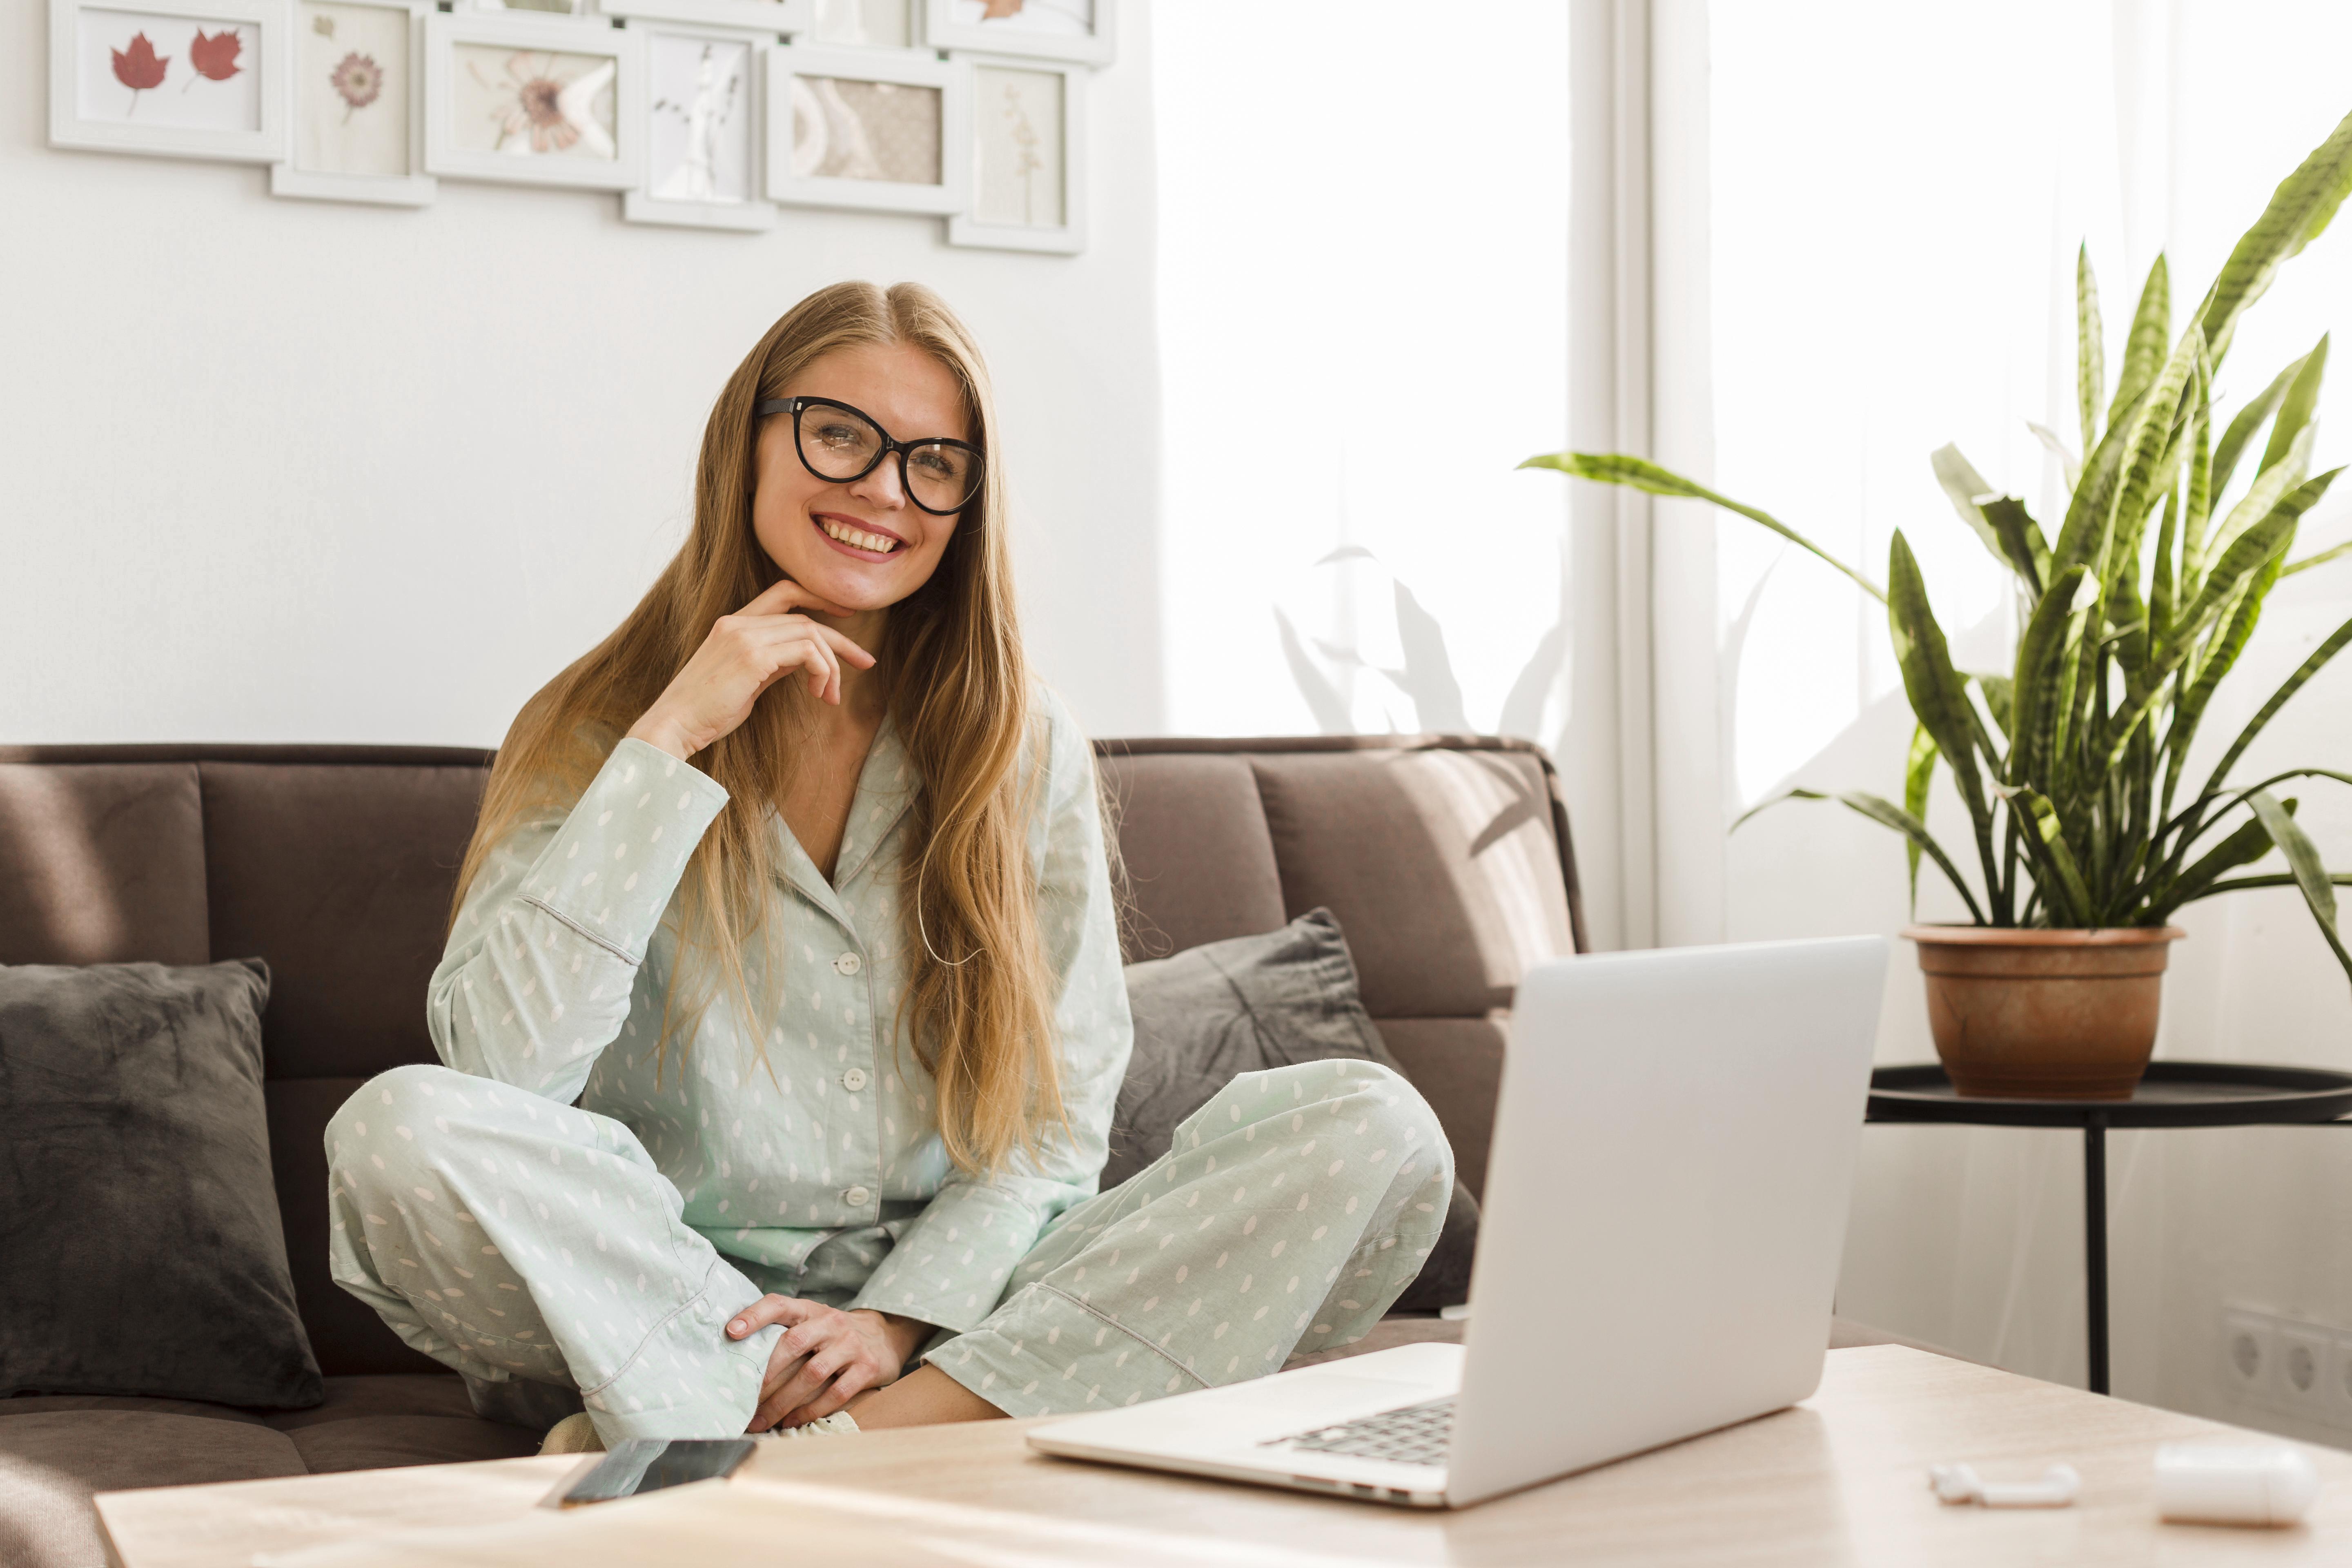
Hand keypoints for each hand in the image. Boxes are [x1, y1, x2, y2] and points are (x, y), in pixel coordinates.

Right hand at [625, 580, 875, 759]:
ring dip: (832, 665)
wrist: (673, 726)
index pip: (784, 592)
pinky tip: (819, 693)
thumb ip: (773, 662)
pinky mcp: (752, 657)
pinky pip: (807, 651)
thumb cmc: (706, 712)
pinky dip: (822, 670)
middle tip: (866, 662)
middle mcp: (738, 622)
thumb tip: (807, 659)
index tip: (846, 617)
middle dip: (842, 640)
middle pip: (806, 616)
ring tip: (830, 696)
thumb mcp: (746, 680)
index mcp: (733, 623)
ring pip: (811, 633)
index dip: (818, 597)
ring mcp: (743, 636)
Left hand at [729, 1297, 927, 1429]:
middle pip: (793, 1344)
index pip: (779, 1304)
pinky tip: (792, 1422)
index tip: (731, 1332)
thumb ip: (782, 1333)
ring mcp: (850, 1345)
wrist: (884, 1337)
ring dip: (783, 1401)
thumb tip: (736, 1359)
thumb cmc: (832, 1336)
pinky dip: (811, 1412)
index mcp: (810, 1309)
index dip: (754, 1316)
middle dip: (765, 1375)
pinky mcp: (867, 1368)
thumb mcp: (811, 1323)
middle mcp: (831, 1323)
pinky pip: (836, 1394)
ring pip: (812, 1374)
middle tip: (743, 1399)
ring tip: (761, 1420)